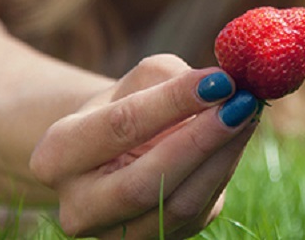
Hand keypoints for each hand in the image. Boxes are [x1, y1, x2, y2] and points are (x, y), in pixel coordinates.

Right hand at [29, 55, 259, 238]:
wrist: (116, 152)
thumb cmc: (128, 105)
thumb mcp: (137, 81)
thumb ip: (172, 79)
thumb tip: (224, 85)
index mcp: (56, 155)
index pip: (120, 127)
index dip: (173, 103)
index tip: (219, 80)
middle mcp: (77, 207)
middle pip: (145, 182)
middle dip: (200, 139)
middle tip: (241, 103)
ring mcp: (114, 235)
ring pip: (177, 204)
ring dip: (221, 157)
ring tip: (248, 113)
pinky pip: (197, 212)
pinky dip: (223, 171)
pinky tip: (238, 138)